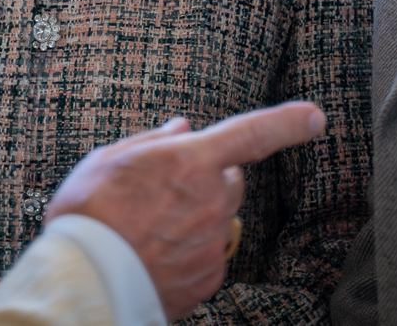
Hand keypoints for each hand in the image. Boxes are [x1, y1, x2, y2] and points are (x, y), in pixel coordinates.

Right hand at [45, 100, 325, 319]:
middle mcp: (210, 201)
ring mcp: (212, 242)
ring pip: (219, 220)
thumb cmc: (87, 213)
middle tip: (168, 188)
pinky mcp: (208, 278)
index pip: (252, 134)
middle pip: (232, 181)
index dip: (287, 122)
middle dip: (211, 178)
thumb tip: (182, 128)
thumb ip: (154, 140)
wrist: (82, 280)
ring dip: (198, 217)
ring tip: (151, 227)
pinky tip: (156, 254)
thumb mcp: (109, 158)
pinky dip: (191, 251)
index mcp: (190, 162)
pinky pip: (210, 255)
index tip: (314, 116)